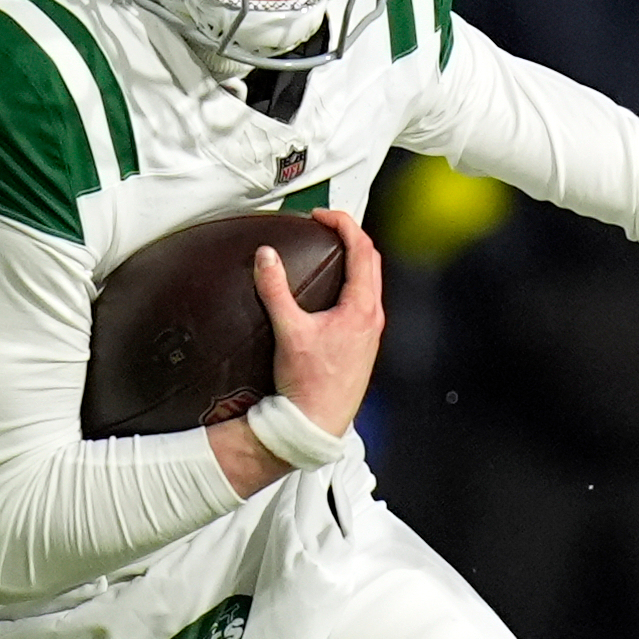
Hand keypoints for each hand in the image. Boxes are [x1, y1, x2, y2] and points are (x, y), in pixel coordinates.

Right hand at [266, 208, 384, 438]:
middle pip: (371, 262)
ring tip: (330, 252)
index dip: (343, 224)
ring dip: (354, 260)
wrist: (318, 422)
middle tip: (327, 226)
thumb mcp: (288, 331)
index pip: (362, 250)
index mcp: (362, 308)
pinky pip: (364, 301)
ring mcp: (371, 332)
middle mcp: (372, 318)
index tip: (322, 216)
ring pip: (370, 283)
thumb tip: (266, 257)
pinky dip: (352, 283)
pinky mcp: (363, 345)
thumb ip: (275, 290)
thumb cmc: (310, 384)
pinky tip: (332, 292)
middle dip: (351, 237)